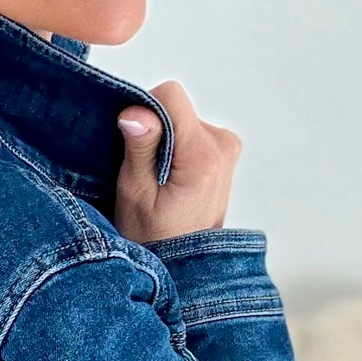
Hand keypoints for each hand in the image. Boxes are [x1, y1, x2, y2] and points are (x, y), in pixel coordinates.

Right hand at [114, 79, 241, 244]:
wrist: (183, 264)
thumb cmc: (155, 237)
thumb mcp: (136, 193)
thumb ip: (140, 147)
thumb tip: (136, 110)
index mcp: (203, 156)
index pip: (170, 96)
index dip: (144, 110)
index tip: (134, 143)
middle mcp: (223, 146)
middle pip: (175, 107)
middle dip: (154, 130)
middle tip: (145, 171)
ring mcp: (227, 148)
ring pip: (181, 119)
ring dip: (164, 140)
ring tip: (158, 178)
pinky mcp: (224, 151)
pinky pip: (190, 131)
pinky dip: (175, 147)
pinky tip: (170, 177)